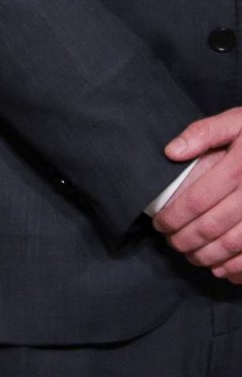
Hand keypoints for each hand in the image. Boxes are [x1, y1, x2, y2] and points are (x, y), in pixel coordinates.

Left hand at [158, 109, 241, 276]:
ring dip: (209, 257)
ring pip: (235, 245)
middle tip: (172, 243)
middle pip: (213, 226)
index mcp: (239, 167)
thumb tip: (171, 152)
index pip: (197, 200)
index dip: (174, 217)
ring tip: (192, 256)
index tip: (160, 224)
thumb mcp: (237, 122)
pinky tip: (224, 270)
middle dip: (186, 240)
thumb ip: (204, 133)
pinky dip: (239, 268)